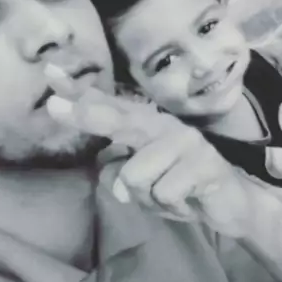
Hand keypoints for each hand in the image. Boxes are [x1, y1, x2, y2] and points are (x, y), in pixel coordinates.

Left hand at [44, 64, 251, 236]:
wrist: (232, 203)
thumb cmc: (179, 188)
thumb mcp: (142, 185)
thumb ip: (119, 175)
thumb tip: (119, 183)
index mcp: (145, 127)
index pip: (108, 106)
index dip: (78, 92)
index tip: (49, 73)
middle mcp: (164, 127)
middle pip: (119, 120)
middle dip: (87, 115)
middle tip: (53, 107)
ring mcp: (186, 143)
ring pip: (134, 178)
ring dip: (147, 200)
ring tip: (170, 196)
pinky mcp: (205, 165)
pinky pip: (163, 195)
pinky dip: (171, 208)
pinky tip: (189, 202)